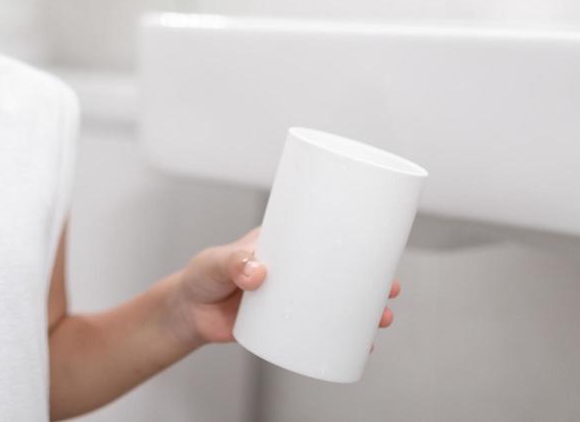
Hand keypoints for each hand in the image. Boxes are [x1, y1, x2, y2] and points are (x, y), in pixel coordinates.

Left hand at [167, 226, 401, 349]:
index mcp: (283, 243)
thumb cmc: (201, 276)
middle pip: (342, 271)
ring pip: (338, 301)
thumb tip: (257, 272)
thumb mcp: (216, 261)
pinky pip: (322, 330)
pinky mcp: (286, 325)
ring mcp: (293, 298)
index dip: (356, 239)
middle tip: (391, 290)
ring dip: (364, 310)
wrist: (187, 312)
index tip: (381, 246)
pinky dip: (343, 337)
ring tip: (383, 319)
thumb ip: (233, 263)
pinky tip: (361, 346)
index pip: (325, 234)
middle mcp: (295, 269)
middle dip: (372, 280)